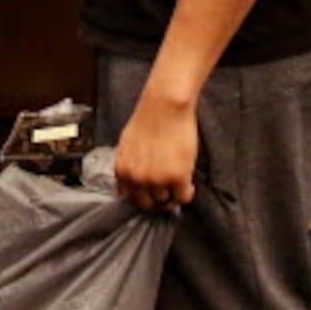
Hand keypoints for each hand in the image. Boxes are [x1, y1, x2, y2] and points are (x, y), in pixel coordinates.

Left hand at [113, 92, 197, 214]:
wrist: (165, 106)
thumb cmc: (148, 119)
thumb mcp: (128, 146)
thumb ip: (130, 166)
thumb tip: (134, 182)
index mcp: (122, 170)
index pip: (128, 197)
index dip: (141, 194)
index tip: (149, 192)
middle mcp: (137, 179)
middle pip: (147, 203)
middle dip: (156, 198)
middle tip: (166, 191)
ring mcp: (157, 180)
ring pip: (166, 201)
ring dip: (172, 193)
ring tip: (177, 182)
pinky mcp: (178, 177)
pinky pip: (183, 197)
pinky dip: (186, 193)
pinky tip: (188, 184)